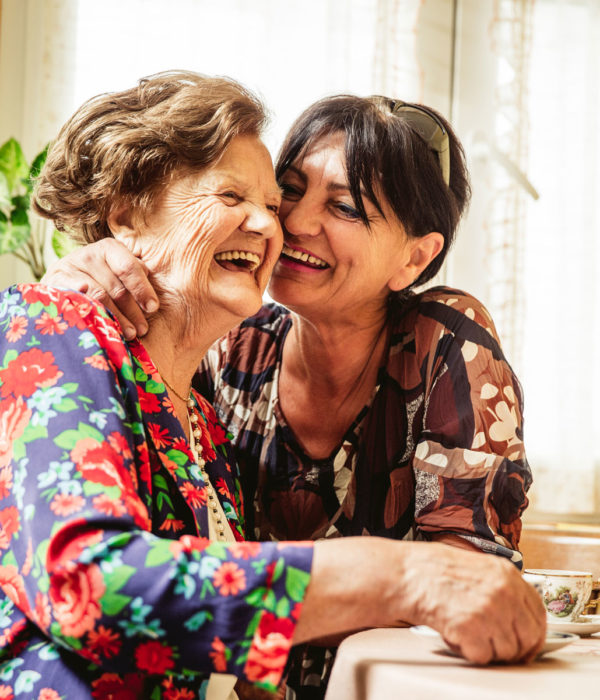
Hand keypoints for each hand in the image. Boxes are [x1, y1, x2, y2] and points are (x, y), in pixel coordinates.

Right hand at [42, 238, 158, 338]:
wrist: (60, 282)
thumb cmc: (99, 279)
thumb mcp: (117, 272)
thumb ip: (135, 275)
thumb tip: (149, 289)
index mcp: (109, 248)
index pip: (129, 267)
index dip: (142, 289)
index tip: (153, 308)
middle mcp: (89, 254)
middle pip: (116, 287)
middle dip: (133, 311)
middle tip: (142, 329)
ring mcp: (70, 267)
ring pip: (100, 297)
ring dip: (117, 318)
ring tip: (129, 334)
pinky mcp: (54, 282)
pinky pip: (79, 301)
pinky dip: (92, 312)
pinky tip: (101, 324)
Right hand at [404, 543, 546, 664]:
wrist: (407, 574)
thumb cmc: (433, 570)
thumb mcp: (477, 567)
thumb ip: (501, 587)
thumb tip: (517, 616)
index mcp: (507, 574)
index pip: (538, 613)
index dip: (534, 633)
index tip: (527, 642)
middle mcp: (503, 592)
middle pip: (529, 637)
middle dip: (516, 649)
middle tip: (499, 649)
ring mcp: (489, 611)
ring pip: (507, 651)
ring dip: (488, 650)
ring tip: (467, 633)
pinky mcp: (472, 629)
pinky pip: (483, 657)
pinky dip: (469, 652)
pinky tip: (456, 634)